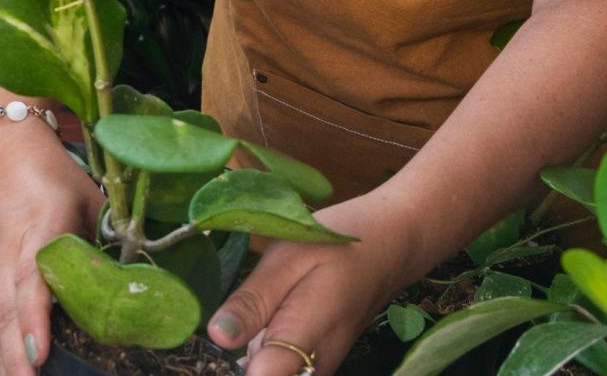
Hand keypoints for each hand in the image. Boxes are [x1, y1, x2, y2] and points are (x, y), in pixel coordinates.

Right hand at [0, 119, 104, 375]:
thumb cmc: (48, 170)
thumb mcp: (85, 196)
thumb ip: (101, 237)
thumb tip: (128, 277)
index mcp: (37, 228)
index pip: (32, 280)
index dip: (35, 318)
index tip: (39, 352)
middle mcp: (5, 253)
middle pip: (8, 312)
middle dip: (17, 355)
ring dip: (7, 354)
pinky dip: (1, 339)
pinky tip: (15, 363)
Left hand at [205, 188, 420, 375]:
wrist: (391, 247)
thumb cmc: (338, 244)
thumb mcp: (289, 256)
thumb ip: (255, 300)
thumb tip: (216, 336)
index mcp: (302, 337)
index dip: (224, 365)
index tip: (216, 339)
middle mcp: (313, 368)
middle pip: (261, 375)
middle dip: (236, 357)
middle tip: (242, 313)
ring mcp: (320, 370)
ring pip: (271, 372)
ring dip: (252, 352)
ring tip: (256, 309)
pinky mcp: (320, 367)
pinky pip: (284, 368)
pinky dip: (267, 350)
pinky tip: (269, 318)